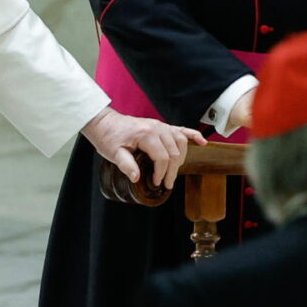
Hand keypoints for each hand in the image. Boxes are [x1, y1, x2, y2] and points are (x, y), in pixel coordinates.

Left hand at [82, 107, 203, 188]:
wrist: (104, 123)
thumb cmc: (108, 137)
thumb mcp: (113, 153)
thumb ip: (126, 165)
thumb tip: (137, 178)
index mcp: (145, 134)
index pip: (162, 157)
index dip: (162, 172)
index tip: (156, 182)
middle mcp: (157, 128)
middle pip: (174, 151)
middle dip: (172, 170)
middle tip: (167, 184)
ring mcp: (161, 125)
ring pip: (181, 142)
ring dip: (181, 158)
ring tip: (174, 172)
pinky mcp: (161, 126)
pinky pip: (181, 130)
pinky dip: (193, 135)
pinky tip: (202, 143)